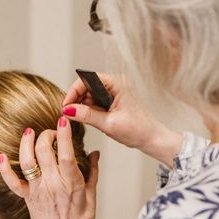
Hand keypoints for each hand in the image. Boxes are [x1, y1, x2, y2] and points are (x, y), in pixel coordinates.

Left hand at [0, 118, 99, 218]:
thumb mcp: (92, 195)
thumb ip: (92, 172)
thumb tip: (95, 153)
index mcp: (71, 183)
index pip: (66, 154)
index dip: (63, 135)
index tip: (63, 121)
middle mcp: (52, 184)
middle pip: (44, 152)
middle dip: (46, 135)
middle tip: (51, 131)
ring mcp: (37, 191)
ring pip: (27, 162)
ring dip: (26, 144)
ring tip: (29, 132)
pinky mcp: (26, 198)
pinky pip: (12, 182)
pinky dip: (4, 169)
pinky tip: (1, 156)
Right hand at [62, 72, 181, 167]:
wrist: (152, 138)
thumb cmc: (137, 130)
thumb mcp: (108, 124)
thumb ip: (86, 115)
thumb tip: (67, 110)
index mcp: (116, 83)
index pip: (87, 79)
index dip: (73, 92)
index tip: (66, 106)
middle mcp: (115, 84)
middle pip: (86, 86)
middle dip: (77, 100)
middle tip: (71, 115)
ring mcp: (114, 92)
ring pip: (89, 95)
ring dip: (83, 107)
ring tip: (84, 120)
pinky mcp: (113, 100)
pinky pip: (95, 102)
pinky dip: (90, 110)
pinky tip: (93, 120)